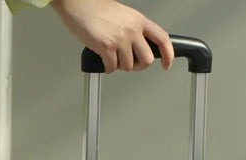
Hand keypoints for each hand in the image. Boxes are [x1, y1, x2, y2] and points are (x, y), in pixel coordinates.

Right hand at [50, 0, 173, 73]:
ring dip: (119, 65)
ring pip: (128, 66)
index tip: (166, 64)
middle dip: (138, 65)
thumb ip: (133, 30)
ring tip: (111, 54)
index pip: (162, 39)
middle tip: (130, 62)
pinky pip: (111, 68)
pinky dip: (107, 67)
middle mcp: (132, 30)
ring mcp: (120, 39)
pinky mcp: (107, 47)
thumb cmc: (95, 8)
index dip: (168, 54)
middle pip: (147, 60)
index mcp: (138, 20)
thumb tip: (137, 47)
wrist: (78, 3)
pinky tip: (103, 58)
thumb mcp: (123, 15)